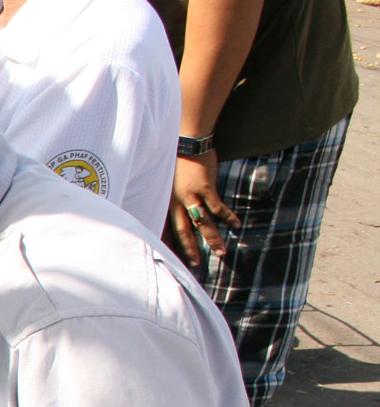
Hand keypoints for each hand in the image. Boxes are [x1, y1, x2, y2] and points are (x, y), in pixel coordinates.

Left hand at [165, 152, 239, 267]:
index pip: (169, 227)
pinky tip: (236, 225)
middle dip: (191, 249)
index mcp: (169, 202)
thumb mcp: (171, 182)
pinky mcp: (206, 188)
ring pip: (202, 223)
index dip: (173, 243)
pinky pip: (217, 207)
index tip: (176, 257)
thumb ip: (177, 197)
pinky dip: (227, 217)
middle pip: (184, 231)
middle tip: (196, 264)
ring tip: (221, 252)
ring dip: (213, 238)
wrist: (187, 142)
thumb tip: (184, 208)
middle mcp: (178, 202)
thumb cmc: (180, 160)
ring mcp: (192, 196)